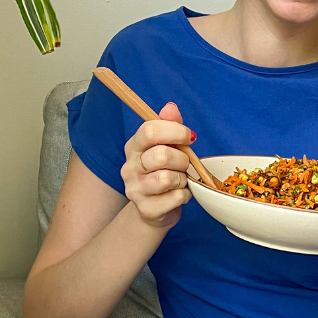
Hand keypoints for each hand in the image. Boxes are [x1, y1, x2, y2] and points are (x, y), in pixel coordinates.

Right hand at [121, 102, 194, 228]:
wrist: (154, 210)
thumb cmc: (163, 172)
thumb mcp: (166, 146)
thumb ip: (169, 125)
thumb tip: (170, 107)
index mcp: (133, 147)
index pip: (149, 131)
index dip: (174, 131)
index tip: (188, 137)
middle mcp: (129, 167)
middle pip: (161, 155)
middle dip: (182, 159)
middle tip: (185, 164)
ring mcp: (135, 189)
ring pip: (168, 178)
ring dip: (183, 179)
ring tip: (180, 180)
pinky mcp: (146, 209)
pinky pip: (176, 197)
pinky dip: (185, 195)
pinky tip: (179, 194)